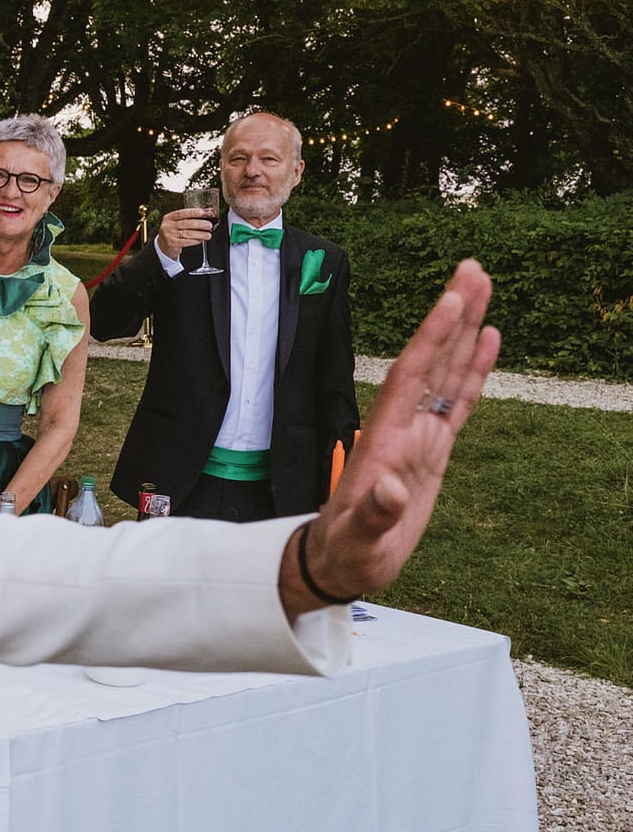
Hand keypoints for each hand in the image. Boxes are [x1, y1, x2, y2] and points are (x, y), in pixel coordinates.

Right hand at [155, 208, 214, 259]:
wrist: (163, 244)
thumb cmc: (175, 230)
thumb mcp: (179, 221)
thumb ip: (192, 216)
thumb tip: (209, 212)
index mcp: (170, 217)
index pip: (182, 213)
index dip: (193, 212)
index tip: (203, 212)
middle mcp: (168, 225)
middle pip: (185, 223)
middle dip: (199, 224)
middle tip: (209, 225)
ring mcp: (169, 235)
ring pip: (187, 233)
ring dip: (200, 234)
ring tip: (208, 235)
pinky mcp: (172, 243)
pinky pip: (185, 242)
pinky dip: (194, 241)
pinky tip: (200, 240)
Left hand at [290, 260, 500, 612]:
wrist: (342, 562)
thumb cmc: (348, 551)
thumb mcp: (360, 538)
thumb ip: (375, 513)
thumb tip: (392, 487)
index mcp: (385, 439)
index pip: (410, 376)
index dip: (430, 339)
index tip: (449, 299)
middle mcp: (402, 427)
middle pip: (431, 360)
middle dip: (451, 316)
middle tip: (472, 269)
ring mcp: (419, 435)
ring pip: (448, 372)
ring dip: (465, 330)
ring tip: (483, 287)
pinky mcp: (433, 450)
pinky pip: (459, 401)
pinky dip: (475, 370)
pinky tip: (488, 338)